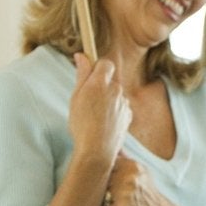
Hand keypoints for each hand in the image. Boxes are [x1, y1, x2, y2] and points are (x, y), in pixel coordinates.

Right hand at [69, 52, 129, 168]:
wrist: (97, 150)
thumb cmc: (82, 124)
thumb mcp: (76, 97)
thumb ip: (82, 75)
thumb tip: (81, 55)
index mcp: (100, 83)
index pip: (105, 63)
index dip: (98, 68)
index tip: (90, 74)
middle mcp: (116, 90)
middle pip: (110, 80)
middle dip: (101, 85)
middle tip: (88, 99)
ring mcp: (124, 103)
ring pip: (115, 94)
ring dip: (107, 99)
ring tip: (95, 115)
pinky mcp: (129, 114)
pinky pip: (121, 106)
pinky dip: (114, 110)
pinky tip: (104, 122)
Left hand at [102, 154, 175, 205]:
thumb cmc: (148, 194)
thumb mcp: (141, 172)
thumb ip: (124, 159)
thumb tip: (114, 143)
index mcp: (133, 166)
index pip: (106, 163)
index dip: (106, 172)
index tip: (113, 179)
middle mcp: (129, 178)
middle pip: (101, 178)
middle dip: (105, 186)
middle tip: (117, 193)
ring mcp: (125, 193)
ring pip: (100, 192)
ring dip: (105, 198)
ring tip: (120, 201)